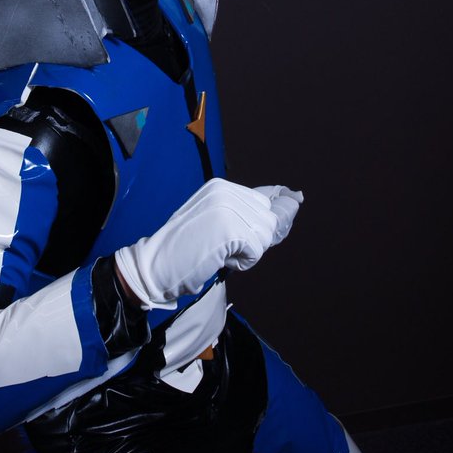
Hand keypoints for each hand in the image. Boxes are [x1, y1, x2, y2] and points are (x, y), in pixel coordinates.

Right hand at [114, 177, 300, 309]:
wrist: (156, 265)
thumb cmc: (185, 249)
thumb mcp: (213, 219)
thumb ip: (245, 212)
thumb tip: (297, 198)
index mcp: (220, 186)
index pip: (264, 200)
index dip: (262, 222)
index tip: (238, 234)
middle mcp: (224, 191)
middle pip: (269, 219)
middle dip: (255, 239)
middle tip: (226, 247)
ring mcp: (226, 207)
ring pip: (266, 234)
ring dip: (248, 251)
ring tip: (220, 251)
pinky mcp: (229, 228)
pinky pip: (257, 250)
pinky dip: (242, 262)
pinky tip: (219, 259)